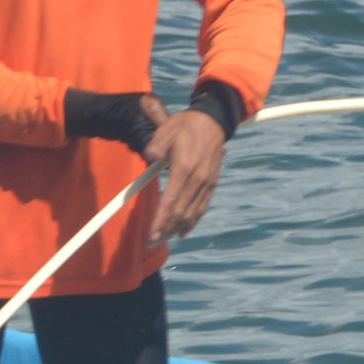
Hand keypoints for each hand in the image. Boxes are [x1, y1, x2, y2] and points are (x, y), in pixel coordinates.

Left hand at [143, 108, 228, 248]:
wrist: (214, 120)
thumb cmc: (186, 125)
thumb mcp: (165, 130)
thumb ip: (154, 148)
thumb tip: (149, 161)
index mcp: (184, 168)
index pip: (171, 202)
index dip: (161, 221)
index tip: (152, 234)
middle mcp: (198, 179)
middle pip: (181, 212)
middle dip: (166, 230)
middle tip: (151, 242)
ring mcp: (207, 182)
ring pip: (192, 213)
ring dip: (178, 229)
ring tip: (164, 240)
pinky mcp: (212, 182)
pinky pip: (202, 207)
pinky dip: (193, 221)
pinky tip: (184, 231)